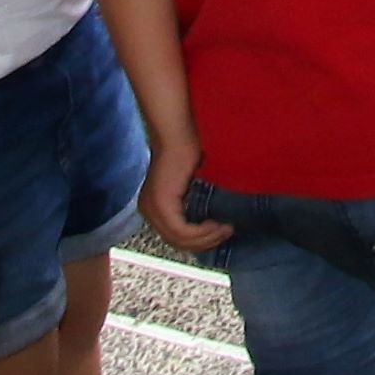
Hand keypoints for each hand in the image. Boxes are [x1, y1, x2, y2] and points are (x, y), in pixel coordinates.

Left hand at [141, 125, 234, 251]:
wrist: (178, 132)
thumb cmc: (187, 150)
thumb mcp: (190, 184)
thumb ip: (193, 203)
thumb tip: (212, 222)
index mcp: (153, 207)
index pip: (174, 237)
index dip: (198, 241)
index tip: (220, 234)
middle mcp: (148, 211)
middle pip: (176, 242)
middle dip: (204, 243)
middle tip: (226, 234)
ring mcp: (153, 208)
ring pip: (180, 239)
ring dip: (206, 238)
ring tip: (225, 229)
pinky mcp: (162, 204)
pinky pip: (182, 230)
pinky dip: (201, 231)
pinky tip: (215, 224)